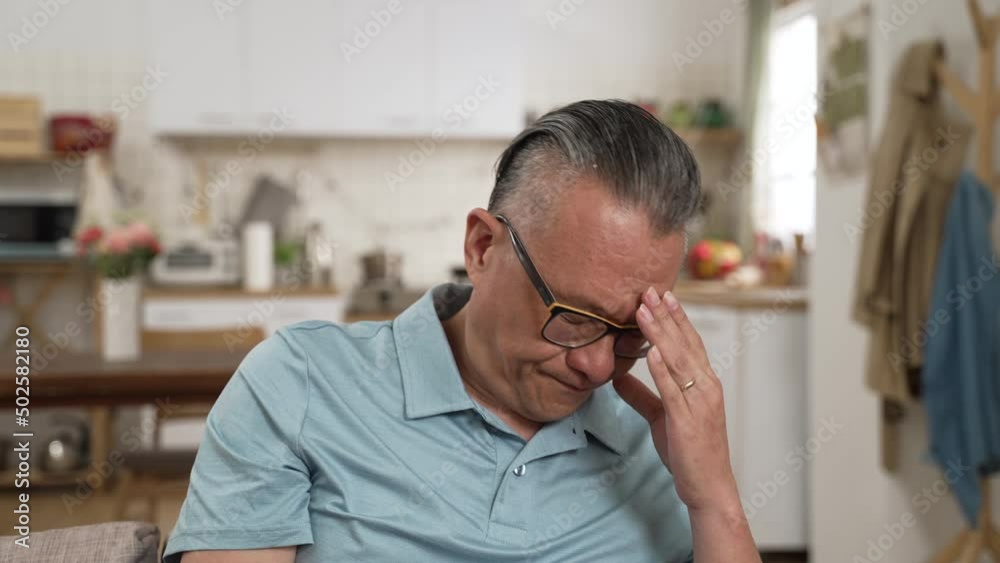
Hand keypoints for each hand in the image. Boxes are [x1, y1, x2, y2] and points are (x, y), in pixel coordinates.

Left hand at [613, 287, 739, 513]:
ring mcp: (699, 402)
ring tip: (643, 310)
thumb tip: (618, 377)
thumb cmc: (689, 451)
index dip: (675, 318)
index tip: (661, 296)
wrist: (708, 486)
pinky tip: (652, 350)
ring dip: (660, 333)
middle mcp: (706, 386)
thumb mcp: (661, 418)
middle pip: (684, 343)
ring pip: (678, 360)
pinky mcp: (687, 420)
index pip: (689, 343)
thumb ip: (642, 396)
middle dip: (666, 315)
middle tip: (649, 289)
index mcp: (704, 383)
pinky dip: (662, 368)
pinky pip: (673, 390)